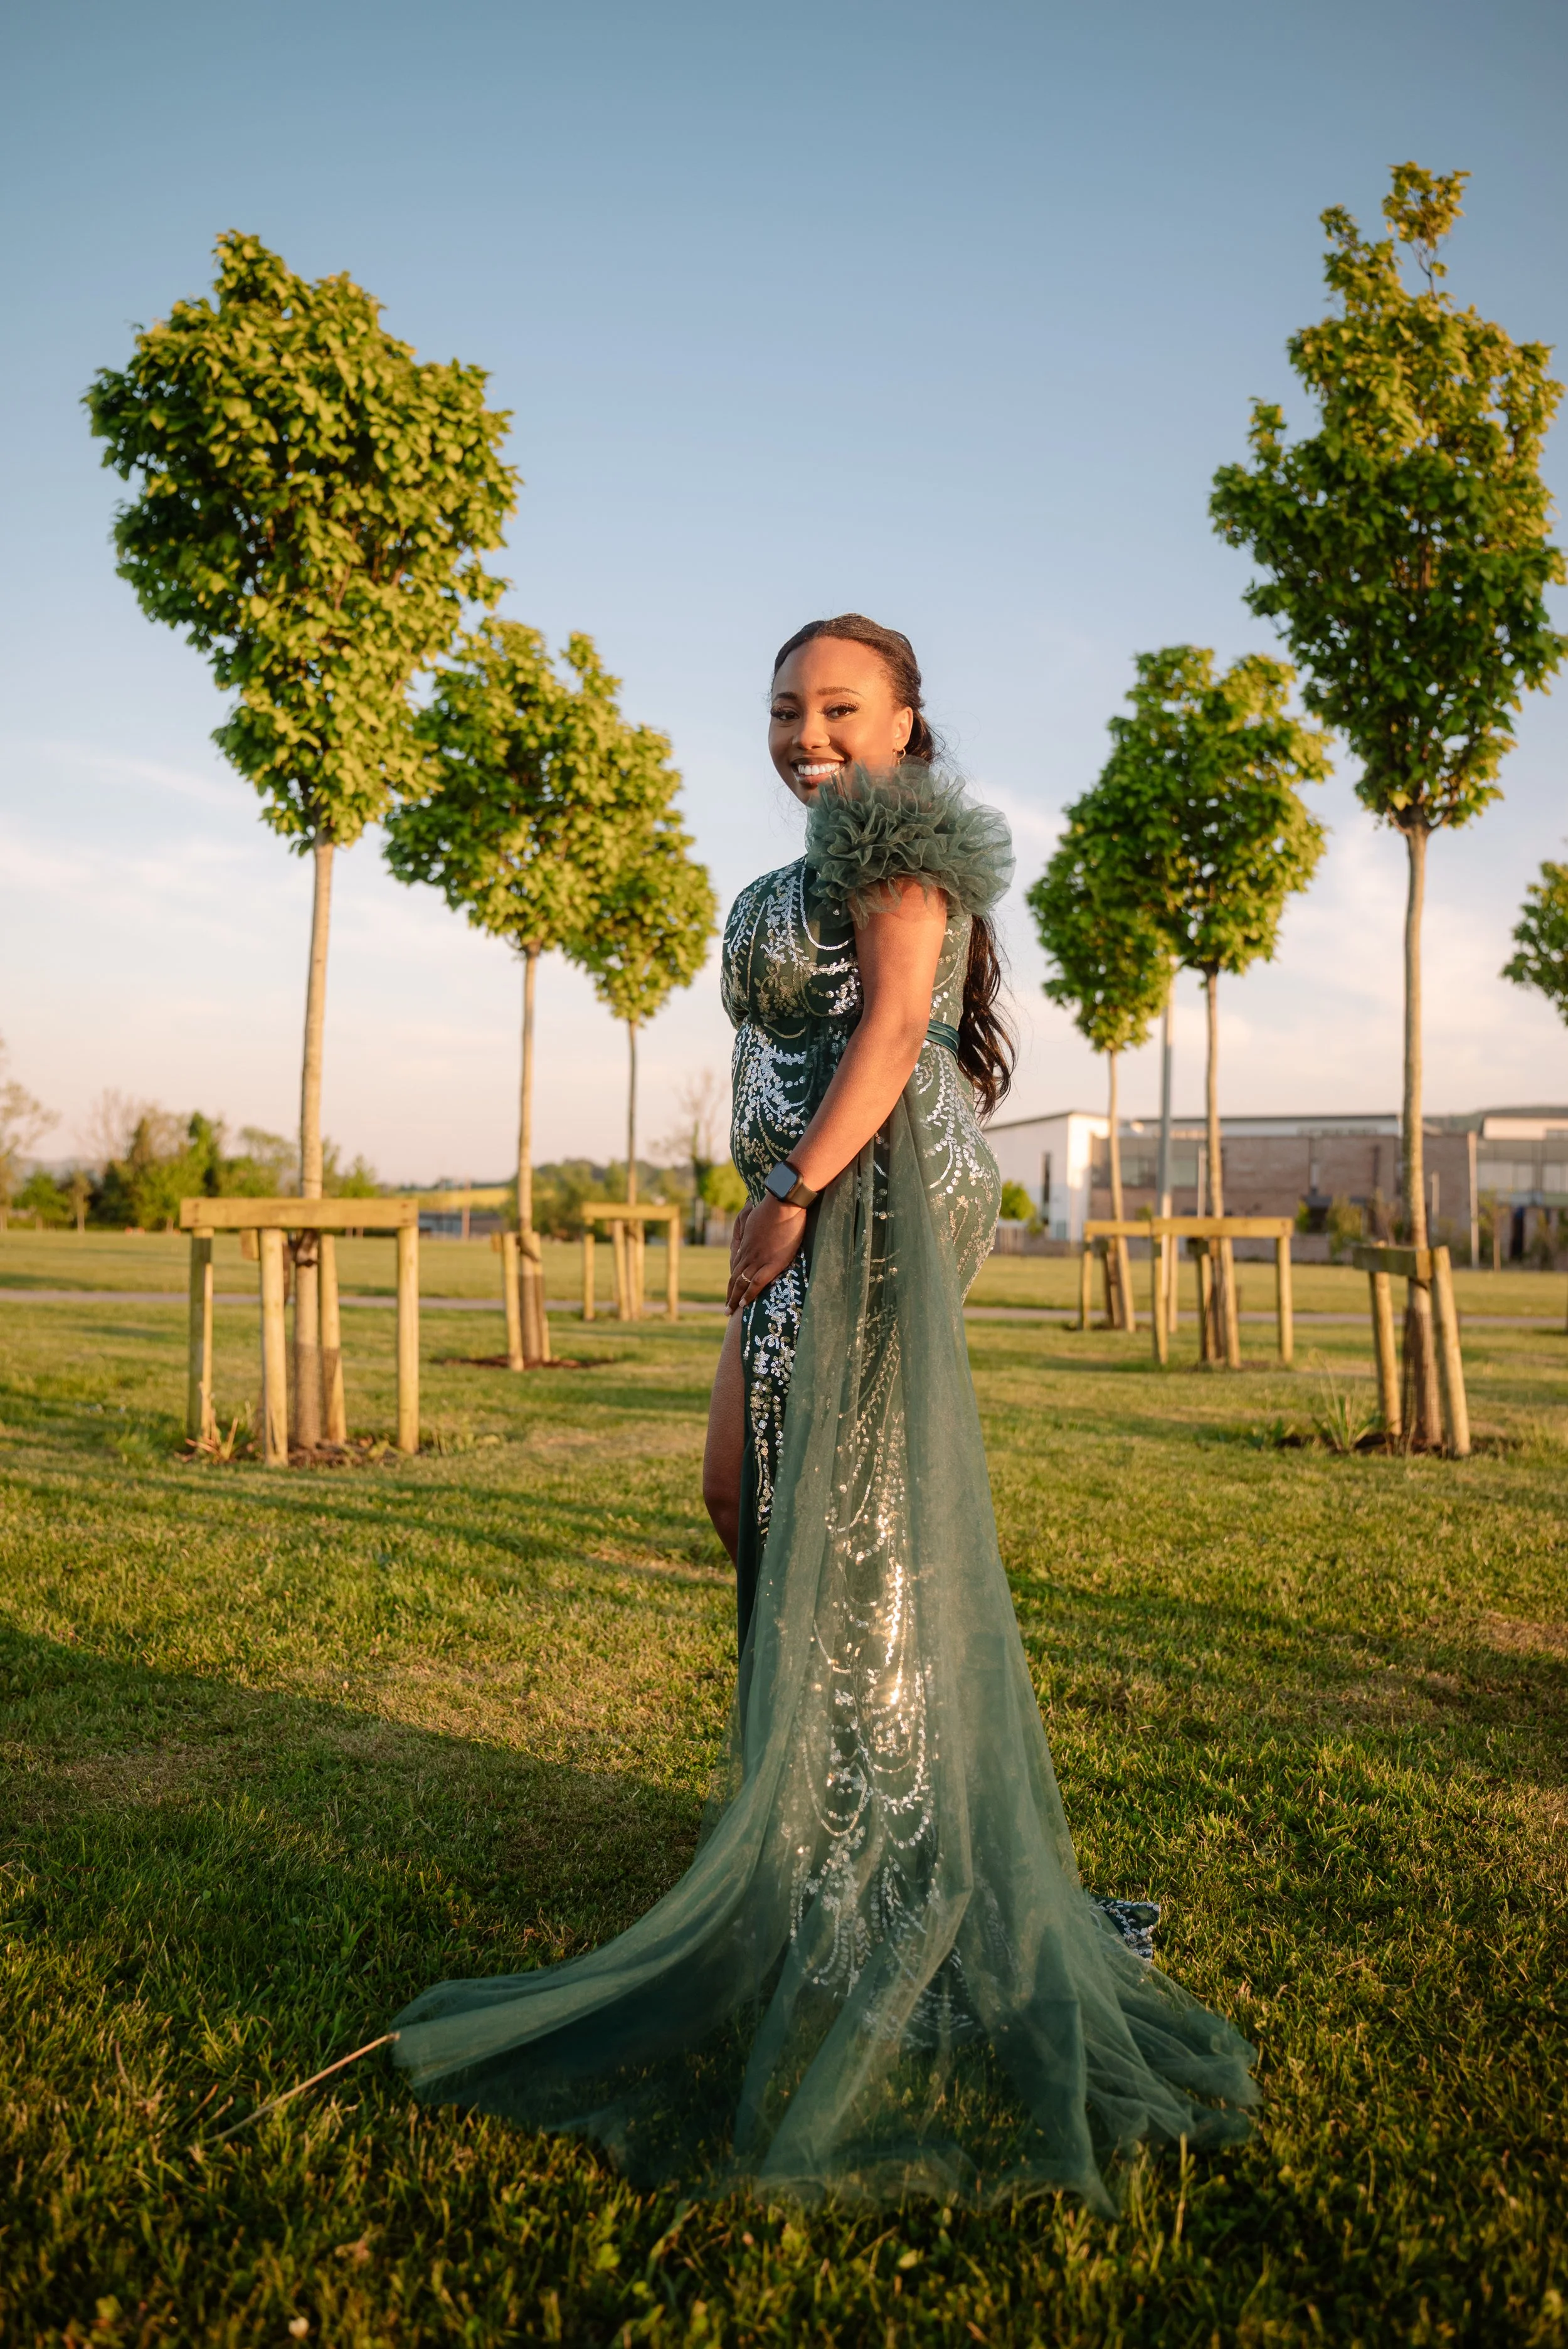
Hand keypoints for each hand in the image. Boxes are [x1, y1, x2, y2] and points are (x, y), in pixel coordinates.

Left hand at [726, 1195, 806, 1312]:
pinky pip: (756, 1283)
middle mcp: (749, 1253)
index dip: (733, 1278)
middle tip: (726, 1307)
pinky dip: (749, 1294)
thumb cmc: (775, 1204)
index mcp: (747, 1242)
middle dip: (730, 1293)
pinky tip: (744, 1304)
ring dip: (735, 1298)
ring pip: (741, 1282)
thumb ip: (757, 1221)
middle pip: (735, 1277)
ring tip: (730, 1311)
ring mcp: (758, 1258)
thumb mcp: (760, 1214)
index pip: (736, 1264)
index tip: (730, 1289)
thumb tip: (753, 1216)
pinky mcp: (771, 1263)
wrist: (783, 1202)